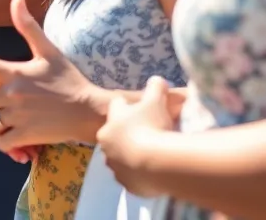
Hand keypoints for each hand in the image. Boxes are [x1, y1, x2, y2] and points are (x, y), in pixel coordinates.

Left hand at [0, 0, 102, 150]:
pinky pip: (1, 143)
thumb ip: (28, 26)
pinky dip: (5, 144)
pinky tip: (17, 139)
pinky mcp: (26, 135)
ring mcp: (18, 115)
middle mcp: (12, 93)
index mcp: (14, 72)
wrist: (90, 111)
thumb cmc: (68, 80)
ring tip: (10, 123)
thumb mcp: (48, 51)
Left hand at [96, 76, 176, 196]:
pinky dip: (139, 175)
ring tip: (151, 155)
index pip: (117, 107)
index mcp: (111, 121)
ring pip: (121, 157)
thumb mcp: (156, 100)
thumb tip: (158, 81)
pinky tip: (153, 171)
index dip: (129, 106)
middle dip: (128, 133)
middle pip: (116, 134)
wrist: (156, 163)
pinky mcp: (126, 184)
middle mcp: (107, 143)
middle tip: (147, 133)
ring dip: (132, 155)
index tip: (140, 108)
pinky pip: (131, 177)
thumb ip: (156, 86)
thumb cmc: (152, 126)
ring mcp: (115, 165)